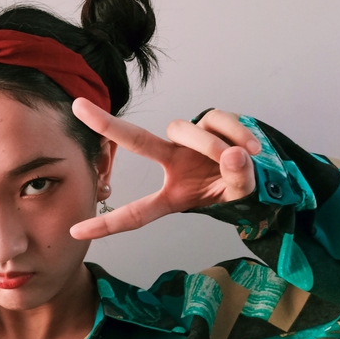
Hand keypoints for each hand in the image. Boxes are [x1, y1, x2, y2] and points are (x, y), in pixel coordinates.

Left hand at [70, 99, 259, 239]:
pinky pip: (217, 120)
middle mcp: (174, 160)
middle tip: (78, 106)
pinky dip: (235, 133)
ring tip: (239, 157)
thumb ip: (237, 180)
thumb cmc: (238, 187)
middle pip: (138, 140)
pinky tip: (251, 148)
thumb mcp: (238, 194)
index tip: (75, 231)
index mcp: (172, 193)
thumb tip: (232, 154)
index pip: (137, 213)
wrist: (264, 170)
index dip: (107, 225)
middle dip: (106, 123)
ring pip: (186, 131)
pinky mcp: (210, 119)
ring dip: (211, 145)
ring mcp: (190, 139)